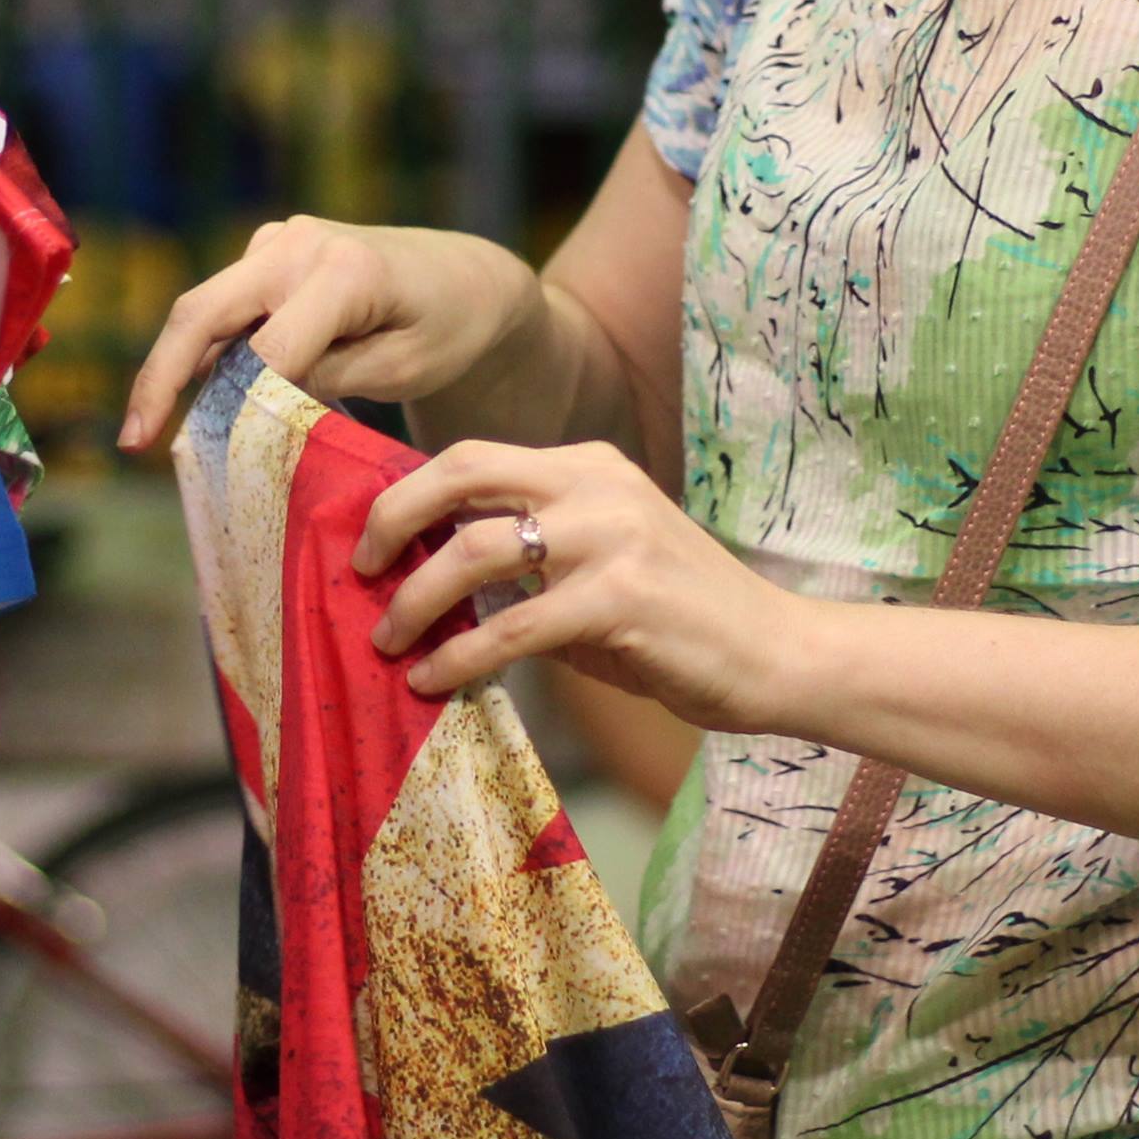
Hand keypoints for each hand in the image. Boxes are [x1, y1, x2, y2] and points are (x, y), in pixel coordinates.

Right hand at [118, 218, 545, 452]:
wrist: (465, 278)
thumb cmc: (446, 329)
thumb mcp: (400, 369)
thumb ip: (325, 380)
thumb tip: (251, 403)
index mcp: (342, 271)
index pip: (267, 349)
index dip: (231, 407)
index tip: (206, 459)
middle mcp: (297, 244)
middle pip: (203, 312)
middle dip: (161, 378)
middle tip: (134, 443)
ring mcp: (277, 242)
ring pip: (207, 312)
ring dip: (180, 369)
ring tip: (154, 436)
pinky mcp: (268, 253)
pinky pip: (226, 309)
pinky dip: (210, 355)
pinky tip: (203, 405)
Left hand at [357, 439, 804, 730]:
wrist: (778, 655)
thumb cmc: (680, 623)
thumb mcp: (598, 572)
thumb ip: (527, 567)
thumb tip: (430, 586)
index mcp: (590, 465)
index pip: (475, 458)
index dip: (409, 494)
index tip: (371, 542)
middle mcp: (597, 484)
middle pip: (463, 473)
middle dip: (394, 519)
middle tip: (360, 572)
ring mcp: (612, 536)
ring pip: (476, 550)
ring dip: (415, 599)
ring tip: (389, 640)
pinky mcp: (622, 598)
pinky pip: (511, 626)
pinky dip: (459, 656)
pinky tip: (433, 680)